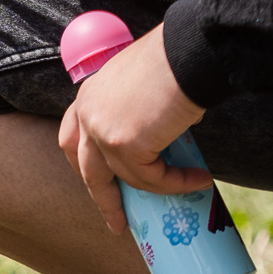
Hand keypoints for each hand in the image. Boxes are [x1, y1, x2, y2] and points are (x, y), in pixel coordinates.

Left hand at [57, 23, 211, 235]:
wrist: (188, 51)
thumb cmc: (176, 60)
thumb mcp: (144, 86)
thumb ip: (138, 112)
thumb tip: (162, 142)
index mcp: (89, 95)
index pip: (72, 138)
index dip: (84, 165)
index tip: (99, 186)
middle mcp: (87, 112)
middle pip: (86, 170)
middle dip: (103, 200)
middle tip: (119, 223)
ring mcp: (101, 130)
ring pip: (125, 178)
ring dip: (159, 189)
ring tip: (193, 186)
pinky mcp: (123, 144)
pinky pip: (151, 177)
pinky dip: (176, 184)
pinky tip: (200, 179)